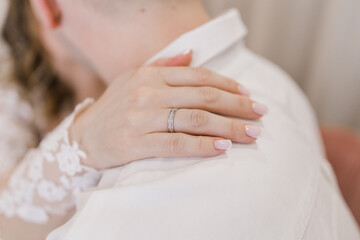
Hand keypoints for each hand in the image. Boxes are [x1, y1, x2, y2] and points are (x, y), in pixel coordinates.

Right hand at [71, 51, 267, 169]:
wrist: (82, 138)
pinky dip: (202, 145)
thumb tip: (192, 54)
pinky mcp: (136, 143)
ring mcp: (141, 118)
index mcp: (150, 75)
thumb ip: (163, 65)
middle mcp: (147, 93)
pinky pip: (177, 143)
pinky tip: (223, 148)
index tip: (248, 95)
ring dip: (228, 127)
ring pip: (195, 119)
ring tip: (251, 133)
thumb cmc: (113, 108)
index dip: (228, 84)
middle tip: (260, 114)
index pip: (198, 76)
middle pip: (204, 96)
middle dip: (237, 106)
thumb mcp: (132, 79)